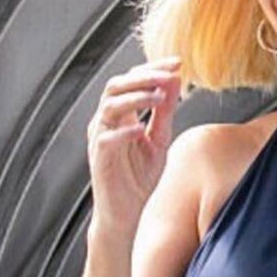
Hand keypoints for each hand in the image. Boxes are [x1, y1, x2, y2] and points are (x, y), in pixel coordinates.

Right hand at [86, 55, 182, 237]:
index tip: (178, 63)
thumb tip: (174, 81)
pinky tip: (140, 129)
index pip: (132, 80)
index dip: (153, 68)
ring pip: (109, 106)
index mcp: (120, 115)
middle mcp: (106, 122)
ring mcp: (100, 139)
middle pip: (117, 85)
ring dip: (135, 98)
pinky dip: (123, 131)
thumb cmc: (139, 179)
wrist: (125, 213)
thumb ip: (165, 112)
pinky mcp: (98, 159)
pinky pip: (107, 139)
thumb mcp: (159, 140)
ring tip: (159, 97)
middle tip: (168, 75)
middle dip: (144, 77)